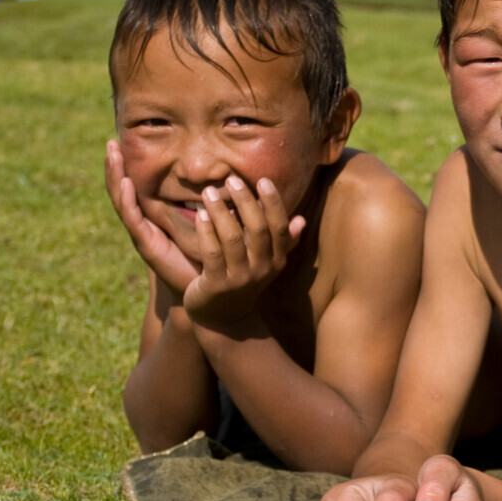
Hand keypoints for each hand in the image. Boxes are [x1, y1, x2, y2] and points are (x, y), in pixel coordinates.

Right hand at [105, 140, 199, 295]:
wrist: (204, 287)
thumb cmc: (207, 254)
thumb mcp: (208, 222)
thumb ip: (209, 203)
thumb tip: (223, 174)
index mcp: (154, 216)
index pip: (136, 185)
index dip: (130, 165)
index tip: (125, 140)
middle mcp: (144, 222)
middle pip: (122, 189)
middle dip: (115, 165)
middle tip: (112, 142)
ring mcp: (142, 233)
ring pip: (122, 200)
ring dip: (115, 176)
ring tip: (112, 154)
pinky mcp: (146, 244)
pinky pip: (133, 218)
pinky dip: (127, 199)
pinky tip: (126, 183)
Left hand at [183, 174, 305, 327]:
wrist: (223, 320)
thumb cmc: (242, 283)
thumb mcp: (266, 264)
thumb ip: (283, 242)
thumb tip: (301, 220)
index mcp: (276, 260)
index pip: (279, 227)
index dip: (273, 203)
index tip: (263, 181)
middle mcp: (262, 269)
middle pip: (258, 229)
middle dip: (245, 202)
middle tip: (230, 179)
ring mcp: (240, 278)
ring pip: (233, 239)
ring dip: (221, 212)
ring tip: (209, 192)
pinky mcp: (217, 285)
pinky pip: (212, 254)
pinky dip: (206, 232)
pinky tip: (200, 215)